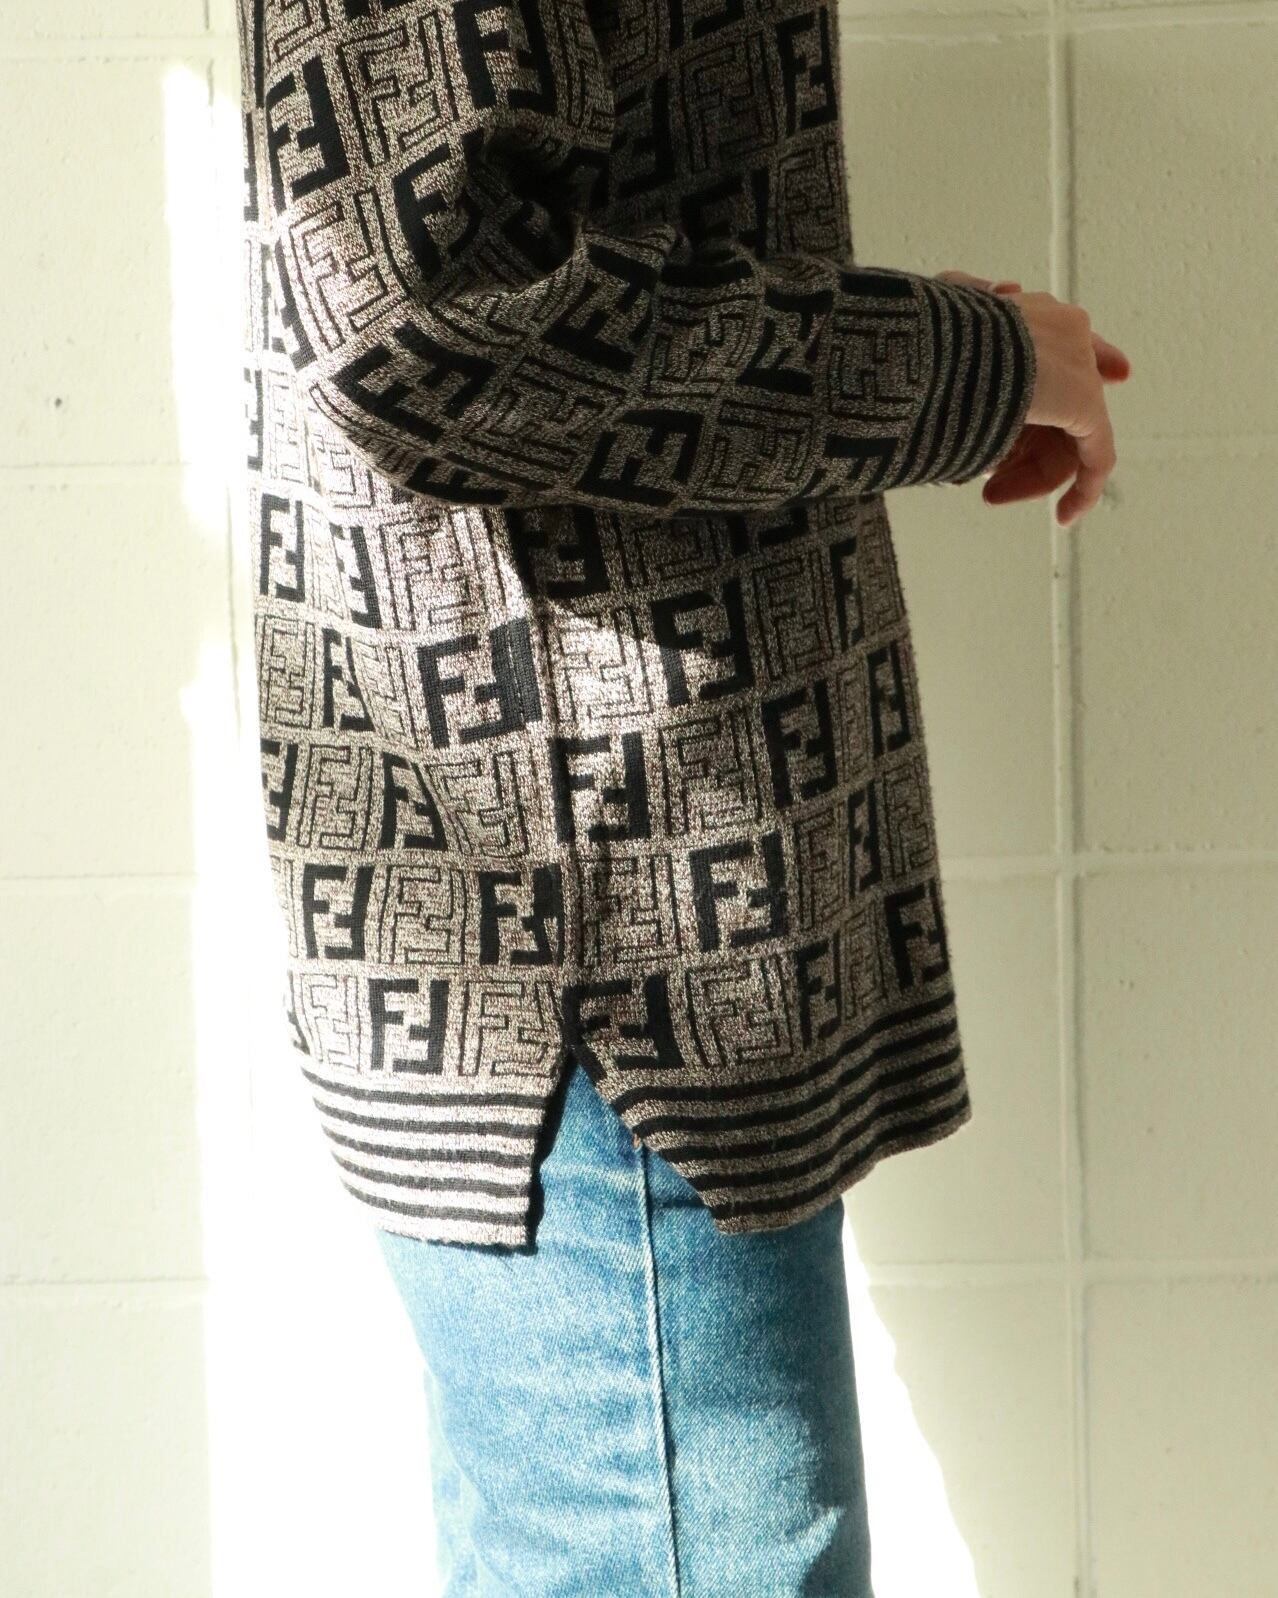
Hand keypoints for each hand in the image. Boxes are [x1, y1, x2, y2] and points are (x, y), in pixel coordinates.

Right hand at [934, 270, 1130, 526]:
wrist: (934, 342)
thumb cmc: (921, 333)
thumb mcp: (941, 306)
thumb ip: (968, 298)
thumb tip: (999, 295)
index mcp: (1032, 312)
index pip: (1066, 345)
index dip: (1077, 369)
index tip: (1087, 390)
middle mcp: (1063, 333)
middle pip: (1058, 402)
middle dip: (1023, 446)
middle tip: (988, 481)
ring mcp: (1077, 368)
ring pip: (1067, 435)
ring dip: (1030, 472)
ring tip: (991, 492)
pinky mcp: (1085, 405)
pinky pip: (1096, 458)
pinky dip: (1084, 490)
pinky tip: (1065, 516)